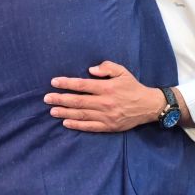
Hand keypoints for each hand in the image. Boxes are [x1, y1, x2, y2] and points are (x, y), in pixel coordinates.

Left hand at [44, 61, 164, 131]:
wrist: (148, 106)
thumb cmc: (132, 87)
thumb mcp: (122, 71)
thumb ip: (107, 67)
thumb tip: (90, 70)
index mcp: (107, 88)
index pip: (82, 85)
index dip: (67, 83)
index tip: (54, 82)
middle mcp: (105, 102)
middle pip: (78, 101)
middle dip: (60, 99)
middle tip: (47, 98)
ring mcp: (106, 116)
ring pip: (81, 114)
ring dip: (65, 112)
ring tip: (52, 110)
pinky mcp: (108, 126)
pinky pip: (89, 126)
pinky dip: (77, 125)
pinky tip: (66, 122)